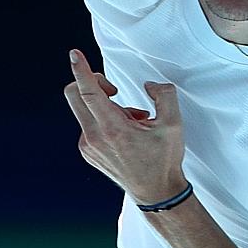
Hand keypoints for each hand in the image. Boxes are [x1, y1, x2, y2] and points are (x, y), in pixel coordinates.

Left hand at [62, 48, 185, 203]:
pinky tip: (125, 132)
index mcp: (112, 128)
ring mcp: (87, 146)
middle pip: (74, 95)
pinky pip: (88, 124)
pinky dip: (104, 119)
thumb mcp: (173, 124)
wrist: (155, 192)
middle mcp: (94, 137)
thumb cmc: (163, 160)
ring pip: (85, 110)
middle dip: (92, 83)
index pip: (89, 92)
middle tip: (113, 90)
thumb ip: (163, 95)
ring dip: (105, 105)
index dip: (82, 70)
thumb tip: (149, 85)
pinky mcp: (87, 152)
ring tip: (133, 121)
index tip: (75, 54)